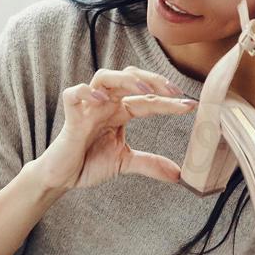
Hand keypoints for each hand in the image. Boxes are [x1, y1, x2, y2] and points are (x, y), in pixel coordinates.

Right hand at [32, 66, 197, 190]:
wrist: (63, 177)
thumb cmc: (89, 163)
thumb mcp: (125, 163)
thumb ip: (150, 164)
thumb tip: (178, 175)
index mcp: (120, 111)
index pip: (148, 100)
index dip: (169, 102)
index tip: (192, 105)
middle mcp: (106, 103)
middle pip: (130, 77)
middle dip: (153, 80)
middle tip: (174, 92)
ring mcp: (88, 107)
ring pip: (105, 77)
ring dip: (125, 80)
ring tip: (143, 89)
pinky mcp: (71, 116)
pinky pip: (74, 94)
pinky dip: (86, 92)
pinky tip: (101, 98)